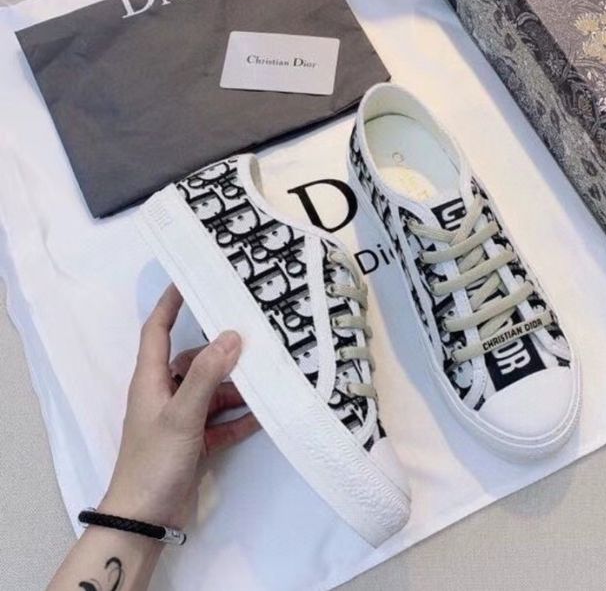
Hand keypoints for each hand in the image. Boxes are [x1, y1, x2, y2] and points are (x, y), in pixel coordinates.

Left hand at [100, 284, 259, 528]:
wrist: (144, 519)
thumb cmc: (154, 460)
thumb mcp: (181, 414)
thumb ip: (206, 375)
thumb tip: (232, 335)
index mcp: (151, 380)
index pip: (157, 331)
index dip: (170, 303)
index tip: (190, 278)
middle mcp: (165, 394)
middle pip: (195, 361)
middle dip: (223, 353)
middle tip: (256, 338)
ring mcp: (182, 419)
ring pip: (213, 392)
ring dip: (237, 388)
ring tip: (268, 378)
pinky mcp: (196, 443)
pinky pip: (223, 421)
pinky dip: (241, 418)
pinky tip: (265, 414)